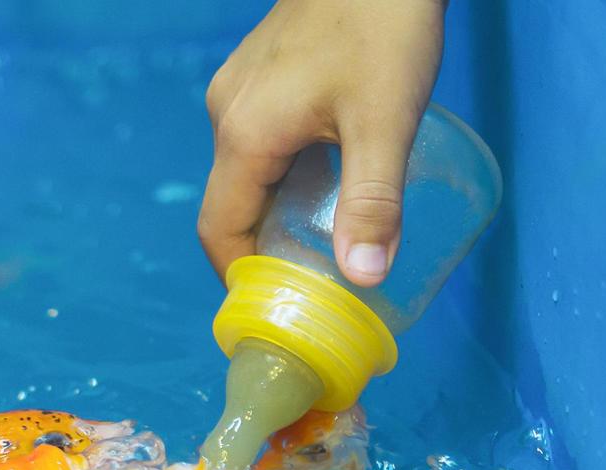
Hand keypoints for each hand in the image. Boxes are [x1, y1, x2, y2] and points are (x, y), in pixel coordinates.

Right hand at [197, 0, 445, 287]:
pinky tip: (327, 170)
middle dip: (264, 247)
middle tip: (310, 279)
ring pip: (246, 172)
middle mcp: (227, 115)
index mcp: (244, 136)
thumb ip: (374, 201)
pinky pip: (257, 140)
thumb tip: (365, 278)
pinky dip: (282, 172)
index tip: (273, 307)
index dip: (240, 276)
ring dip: (276, 208)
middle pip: (231, 204)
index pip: (220, 230)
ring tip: (324, 231)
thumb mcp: (385, 119)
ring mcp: (238, 90)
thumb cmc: (382, 21)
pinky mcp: (259, 73)